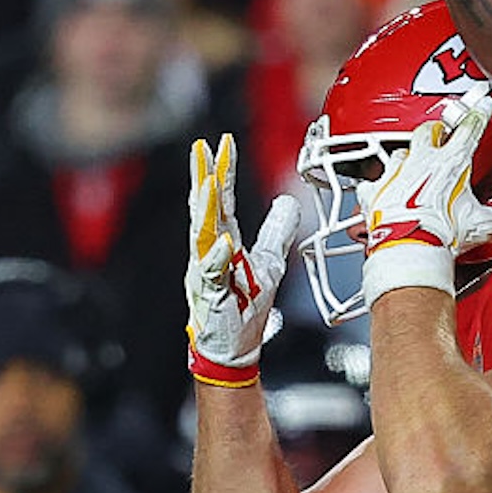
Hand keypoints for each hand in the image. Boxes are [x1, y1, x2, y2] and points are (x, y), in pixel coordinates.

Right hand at [185, 132, 298, 386]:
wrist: (233, 349)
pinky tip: (223, 243)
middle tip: (203, 149)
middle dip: (204, 178)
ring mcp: (208, 273)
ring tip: (210, 182)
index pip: (222, 201)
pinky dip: (217, 258)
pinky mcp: (212, 296)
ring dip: (207, 209)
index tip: (224, 144)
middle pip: (205, 209)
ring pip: (204, 234)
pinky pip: (213, 274)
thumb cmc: (244, 309)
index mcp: (223, 243)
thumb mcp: (269, 262)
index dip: (223, 172)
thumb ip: (276, 231)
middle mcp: (210, 253)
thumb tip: (288, 203)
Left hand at [362, 84, 491, 263]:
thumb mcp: (482, 226)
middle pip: (427, 132)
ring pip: (400, 151)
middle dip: (436, 130)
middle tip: (442, 132)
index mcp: (450, 163)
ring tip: (412, 161)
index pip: (468, 129)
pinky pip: (374, 181)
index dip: (478, 115)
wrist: (406, 250)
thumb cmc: (440, 234)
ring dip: (407, 155)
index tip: (482, 106)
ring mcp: (395, 175)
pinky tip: (381, 188)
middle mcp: (420, 162)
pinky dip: (379, 185)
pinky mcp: (375, 193)